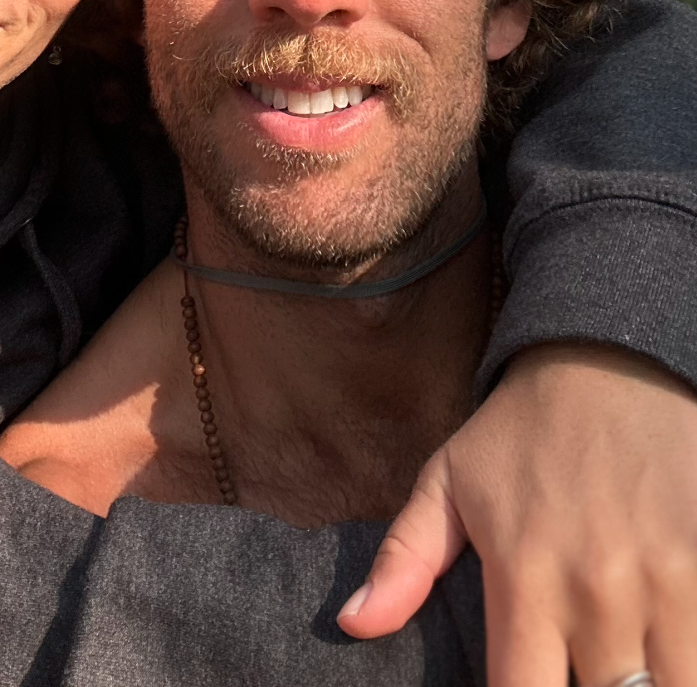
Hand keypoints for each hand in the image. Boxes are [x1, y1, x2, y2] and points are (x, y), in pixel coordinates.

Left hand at [336, 343, 696, 685]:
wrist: (607, 363)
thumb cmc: (520, 430)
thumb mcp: (448, 482)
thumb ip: (404, 559)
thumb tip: (353, 625)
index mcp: (524, 577)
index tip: (519, 683)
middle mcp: (595, 592)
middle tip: (565, 666)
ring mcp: (664, 585)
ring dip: (639, 686)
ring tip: (610, 664)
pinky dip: (681, 663)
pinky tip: (655, 654)